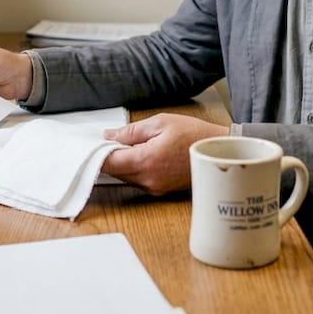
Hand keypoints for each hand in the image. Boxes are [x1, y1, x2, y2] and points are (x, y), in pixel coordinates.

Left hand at [101, 114, 228, 194]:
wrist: (219, 153)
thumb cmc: (195, 134)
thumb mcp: (161, 123)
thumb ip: (131, 131)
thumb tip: (109, 136)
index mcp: (146, 161)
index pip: (109, 163)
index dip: (98, 153)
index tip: (93, 143)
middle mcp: (148, 180)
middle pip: (115, 172)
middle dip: (110, 157)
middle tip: (111, 140)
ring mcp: (155, 188)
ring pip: (126, 177)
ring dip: (122, 163)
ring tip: (130, 145)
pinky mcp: (161, 190)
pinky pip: (139, 180)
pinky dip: (134, 169)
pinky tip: (142, 155)